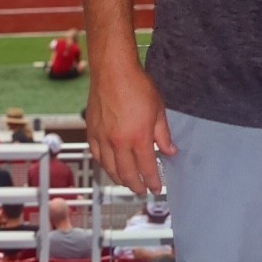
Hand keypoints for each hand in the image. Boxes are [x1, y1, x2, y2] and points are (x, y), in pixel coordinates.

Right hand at [85, 61, 176, 194]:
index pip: (147, 168)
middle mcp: (118, 142)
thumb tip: (169, 151)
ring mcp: (102, 138)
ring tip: (127, 183)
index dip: (152, 182)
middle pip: (126, 174)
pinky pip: (97, 156)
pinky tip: (110, 167)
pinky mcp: (91, 131)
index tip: (156, 189)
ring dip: (119, 179)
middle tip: (141, 190)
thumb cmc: (136, 86)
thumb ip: (163, 135)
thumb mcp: (158, 111)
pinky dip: (104, 165)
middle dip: (135, 186)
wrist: (112, 70)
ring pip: (109, 168)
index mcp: (138, 138)